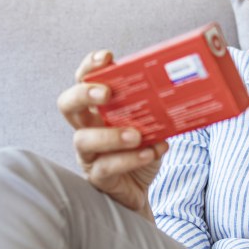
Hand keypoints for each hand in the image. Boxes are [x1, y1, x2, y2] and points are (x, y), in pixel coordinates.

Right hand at [56, 50, 167, 216]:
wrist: (141, 191)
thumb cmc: (141, 151)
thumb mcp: (150, 125)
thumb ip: (154, 109)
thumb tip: (180, 89)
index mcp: (97, 108)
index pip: (83, 80)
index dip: (90, 67)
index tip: (107, 57)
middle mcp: (86, 127)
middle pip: (67, 104)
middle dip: (84, 94)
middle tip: (106, 93)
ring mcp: (88, 154)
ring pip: (83, 139)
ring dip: (111, 135)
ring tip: (136, 135)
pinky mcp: (97, 177)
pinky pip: (106, 167)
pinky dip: (129, 159)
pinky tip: (150, 152)